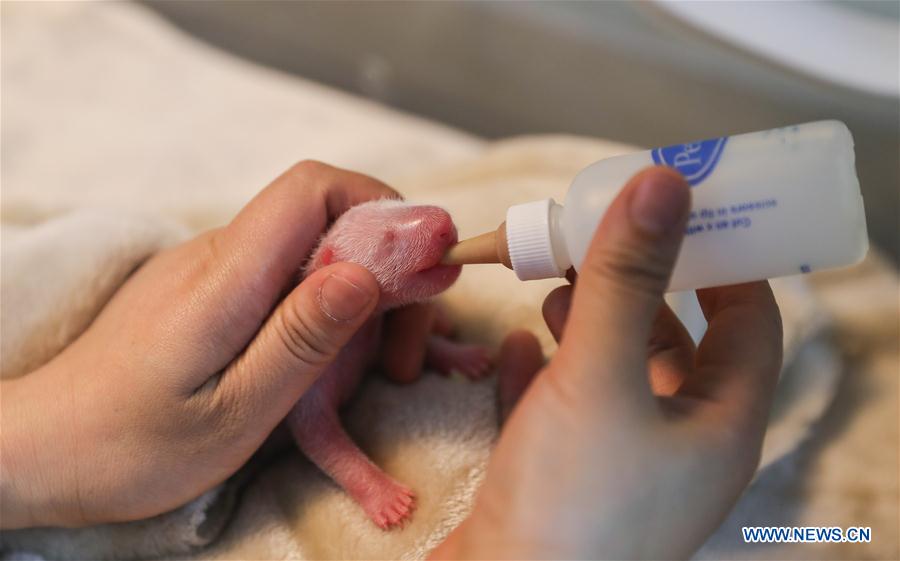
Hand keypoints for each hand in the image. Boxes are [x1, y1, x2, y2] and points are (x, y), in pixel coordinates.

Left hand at [0, 162, 394, 528]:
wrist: (46, 449)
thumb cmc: (132, 445)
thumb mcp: (232, 411)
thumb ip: (300, 339)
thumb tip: (365, 273)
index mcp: (227, 276)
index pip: (314, 188)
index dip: (382, 208)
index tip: (427, 264)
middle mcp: (221, 256)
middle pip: (327, 218)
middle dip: (387, 271)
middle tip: (404, 355)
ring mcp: (213, 271)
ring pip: (314, 251)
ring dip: (364, 299)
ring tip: (377, 371)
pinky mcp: (212, 292)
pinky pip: (288, 278)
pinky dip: (331, 310)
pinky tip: (337, 363)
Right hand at [433, 167, 782, 558]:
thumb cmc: (572, 498)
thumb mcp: (602, 375)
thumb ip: (628, 279)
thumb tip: (666, 183)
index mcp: (720, 423)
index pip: (748, 320)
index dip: (723, 259)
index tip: (684, 210)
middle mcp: (679, 444)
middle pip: (673, 341)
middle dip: (636, 284)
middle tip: (597, 234)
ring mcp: (622, 464)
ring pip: (615, 372)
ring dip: (589, 322)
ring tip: (554, 282)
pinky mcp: (567, 477)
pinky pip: (564, 407)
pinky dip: (545, 369)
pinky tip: (516, 342)